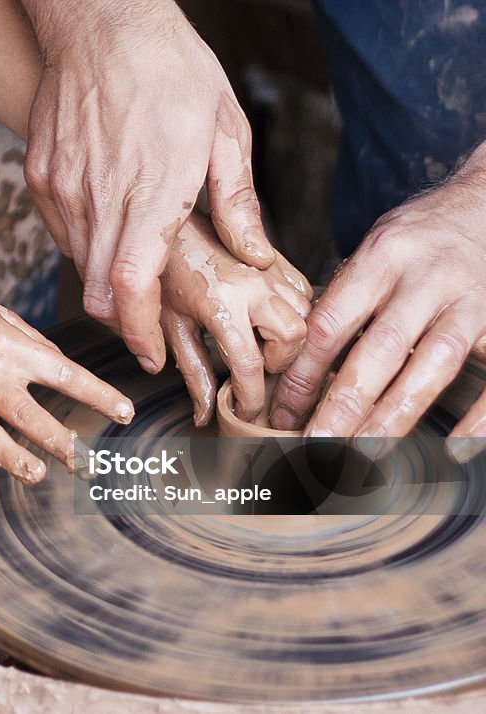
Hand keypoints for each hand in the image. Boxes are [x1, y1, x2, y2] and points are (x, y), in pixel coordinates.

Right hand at [0, 274, 134, 485]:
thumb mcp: (0, 315)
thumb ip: (32, 344)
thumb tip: (62, 369)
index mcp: (10, 346)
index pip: (64, 374)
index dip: (98, 395)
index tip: (125, 414)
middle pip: (28, 412)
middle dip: (60, 440)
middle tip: (86, 462)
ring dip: (12, 457)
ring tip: (37, 474)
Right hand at [20, 0, 274, 371]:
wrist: (100, 22)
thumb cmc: (169, 68)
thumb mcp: (225, 128)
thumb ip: (238, 204)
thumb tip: (256, 257)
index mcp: (154, 188)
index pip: (133, 286)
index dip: (140, 331)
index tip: (152, 355)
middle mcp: (99, 195)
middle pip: (99, 291)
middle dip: (124, 321)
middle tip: (147, 327)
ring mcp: (63, 186)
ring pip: (79, 264)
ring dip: (107, 279)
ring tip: (134, 263)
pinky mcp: (40, 176)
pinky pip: (59, 231)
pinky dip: (84, 244)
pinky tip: (108, 224)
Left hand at [160, 215, 310, 425]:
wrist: (169, 225)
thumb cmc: (163, 273)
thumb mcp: (171, 326)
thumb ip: (193, 372)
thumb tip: (205, 415)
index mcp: (221, 303)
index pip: (250, 364)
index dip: (251, 398)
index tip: (246, 412)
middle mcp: (253, 285)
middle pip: (294, 338)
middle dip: (280, 362)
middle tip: (256, 370)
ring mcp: (269, 269)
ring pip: (306, 315)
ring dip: (290, 339)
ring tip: (262, 347)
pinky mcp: (278, 259)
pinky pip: (304, 293)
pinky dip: (295, 313)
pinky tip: (269, 321)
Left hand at [269, 156, 485, 460]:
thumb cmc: (419, 237)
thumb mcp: (376, 249)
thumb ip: (345, 299)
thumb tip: (294, 363)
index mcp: (381, 258)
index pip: (331, 323)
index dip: (302, 374)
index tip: (280, 415)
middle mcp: (425, 279)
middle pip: (379, 349)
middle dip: (343, 403)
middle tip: (314, 447)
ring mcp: (470, 301)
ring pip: (430, 365)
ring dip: (394, 415)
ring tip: (362, 456)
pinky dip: (478, 417)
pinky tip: (452, 449)